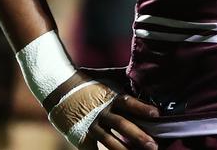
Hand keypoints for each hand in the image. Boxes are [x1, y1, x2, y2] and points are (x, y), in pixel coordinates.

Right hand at [44, 70, 159, 148]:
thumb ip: (123, 79)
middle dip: (139, 136)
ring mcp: (91, 125)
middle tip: (154, 146)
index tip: (157, 115)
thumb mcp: (106, 77)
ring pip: (110, 141)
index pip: (129, 102)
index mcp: (110, 96)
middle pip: (123, 125)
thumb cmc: (88, 81)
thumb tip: (142, 73)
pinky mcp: (81, 136)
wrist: (59, 87)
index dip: (142, 108)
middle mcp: (102, 111)